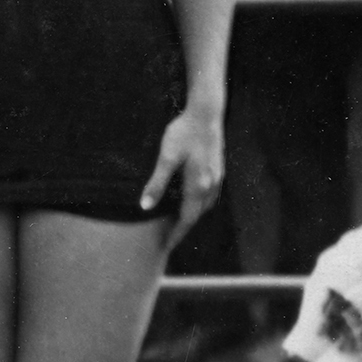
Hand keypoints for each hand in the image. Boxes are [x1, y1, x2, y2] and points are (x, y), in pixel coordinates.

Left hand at [141, 102, 223, 245]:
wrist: (205, 114)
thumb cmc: (182, 134)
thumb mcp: (166, 158)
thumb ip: (157, 184)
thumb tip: (144, 207)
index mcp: (197, 186)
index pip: (186, 219)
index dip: (176, 234)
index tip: (166, 247)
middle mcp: (210, 185)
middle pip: (196, 215)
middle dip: (183, 228)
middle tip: (168, 239)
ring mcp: (216, 177)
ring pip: (204, 206)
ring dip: (192, 216)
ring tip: (177, 223)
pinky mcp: (218, 169)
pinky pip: (209, 195)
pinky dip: (198, 204)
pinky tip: (191, 201)